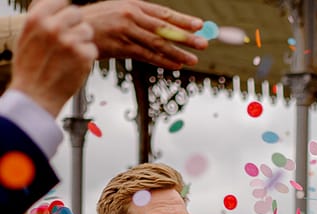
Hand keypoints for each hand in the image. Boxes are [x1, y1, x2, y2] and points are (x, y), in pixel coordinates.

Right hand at [10, 0, 97, 118]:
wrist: (35, 96)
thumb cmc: (30, 67)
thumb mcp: (27, 36)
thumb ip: (42, 19)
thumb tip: (57, 5)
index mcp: (36, 18)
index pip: (60, 1)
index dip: (65, 11)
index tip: (66, 20)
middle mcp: (53, 27)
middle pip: (77, 13)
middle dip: (75, 25)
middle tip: (69, 39)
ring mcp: (69, 41)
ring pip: (87, 30)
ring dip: (82, 41)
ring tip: (69, 54)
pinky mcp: (83, 56)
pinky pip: (92, 49)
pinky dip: (86, 57)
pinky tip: (74, 65)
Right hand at [81, 0, 206, 69]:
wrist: (73, 27)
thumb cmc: (100, 21)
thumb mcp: (120, 11)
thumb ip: (143, 18)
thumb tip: (170, 27)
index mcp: (133, 5)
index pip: (163, 13)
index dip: (183, 20)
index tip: (200, 25)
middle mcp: (130, 16)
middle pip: (163, 28)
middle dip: (185, 37)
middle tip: (203, 43)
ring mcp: (124, 31)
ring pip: (156, 44)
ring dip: (176, 52)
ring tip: (192, 59)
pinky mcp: (119, 46)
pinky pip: (145, 55)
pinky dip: (161, 61)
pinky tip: (175, 65)